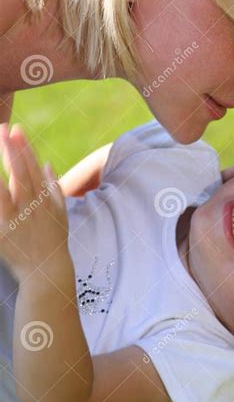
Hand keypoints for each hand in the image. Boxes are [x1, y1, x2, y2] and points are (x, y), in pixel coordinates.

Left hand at [0, 123, 67, 281]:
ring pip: (5, 190)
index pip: (32, 167)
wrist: (48, 272)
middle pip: (19, 173)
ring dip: (0, 169)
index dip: (24, 147)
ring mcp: (17, 220)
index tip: (17, 129)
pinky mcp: (3, 233)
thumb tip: (46, 163)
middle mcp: (31, 206)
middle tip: (3, 129)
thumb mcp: (60, 213)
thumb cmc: (53, 241)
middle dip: (11, 150)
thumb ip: (53, 187)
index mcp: (44, 199)